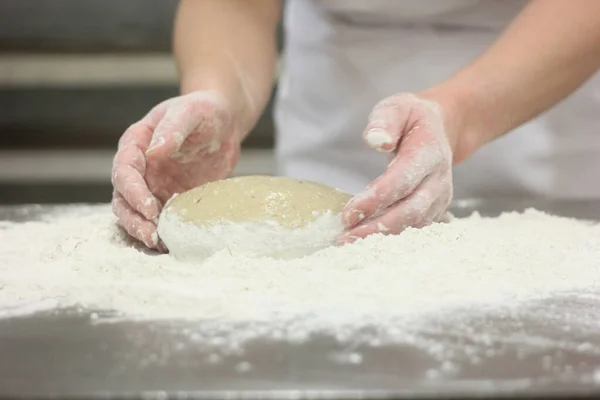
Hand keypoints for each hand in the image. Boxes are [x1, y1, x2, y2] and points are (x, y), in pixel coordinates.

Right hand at [111, 90, 240, 249]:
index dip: (133, 191)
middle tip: (152, 235)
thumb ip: (172, 129)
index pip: (125, 171)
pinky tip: (172, 243)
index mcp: (136, 143)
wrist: (223, 123)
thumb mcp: (191, 111)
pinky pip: (160, 218)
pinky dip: (162, 231)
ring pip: (136, 213)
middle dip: (133, 218)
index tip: (149, 207)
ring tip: (158, 244)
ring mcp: (154, 185)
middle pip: (123, 198)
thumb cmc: (204, 110)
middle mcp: (140, 167)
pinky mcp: (171, 198)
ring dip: (142, 229)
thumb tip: (154, 152)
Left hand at [339, 93, 453, 243]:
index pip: (402, 180)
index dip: (376, 198)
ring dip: (381, 238)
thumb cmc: (412, 119)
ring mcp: (439, 198)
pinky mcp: (434, 210)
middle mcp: (438, 179)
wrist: (441, 130)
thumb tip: (376, 141)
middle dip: (376, 228)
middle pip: (410, 211)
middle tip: (344, 239)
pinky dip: (389, 238)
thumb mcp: (397, 107)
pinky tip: (364, 242)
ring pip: (412, 225)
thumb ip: (385, 121)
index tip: (349, 213)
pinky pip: (413, 229)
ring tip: (348, 244)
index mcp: (429, 152)